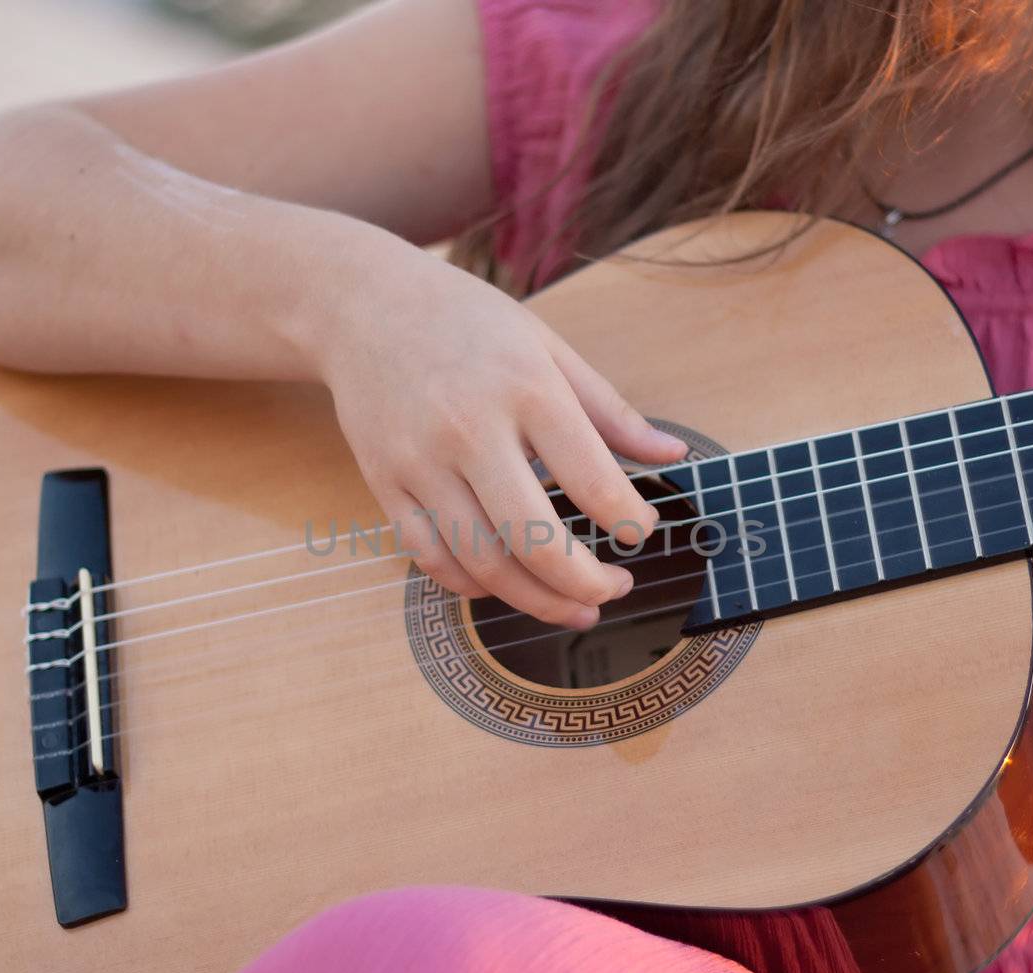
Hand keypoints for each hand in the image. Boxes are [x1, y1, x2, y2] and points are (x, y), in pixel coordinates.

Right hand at [318, 244, 686, 628]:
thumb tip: (671, 455)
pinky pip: (431, 559)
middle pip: (534, 541)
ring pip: (483, 564)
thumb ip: (609, 409)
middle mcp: (469, 430)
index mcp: (526, 388)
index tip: (641, 532)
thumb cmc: (465, 322)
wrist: (361, 306)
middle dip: (587, 584)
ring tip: (576, 608)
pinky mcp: (384, 484)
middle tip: (615, 590)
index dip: (630, 523)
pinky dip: (474, 586)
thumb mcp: (547, 345)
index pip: (592, 481)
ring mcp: (420, 463)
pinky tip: (507, 586)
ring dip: (538, 602)